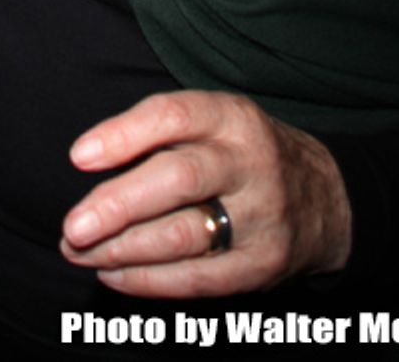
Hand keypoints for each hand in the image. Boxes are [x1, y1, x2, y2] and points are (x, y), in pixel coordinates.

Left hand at [60, 91, 350, 297]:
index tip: (78, 156)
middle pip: (177, 179)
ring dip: (122, 250)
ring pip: (184, 235)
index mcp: (233, 117)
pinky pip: (198, 279)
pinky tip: (113, 275)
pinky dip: (148, 282)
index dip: (123, 134)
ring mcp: (262, 215)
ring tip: (79, 252)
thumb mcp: (217, 122)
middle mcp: (251, 162)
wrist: (326, 197)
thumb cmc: (242, 154)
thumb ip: (162, 135)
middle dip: (118, 204)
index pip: (174, 116)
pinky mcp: (264, 264)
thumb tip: (87, 164)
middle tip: (72, 226)